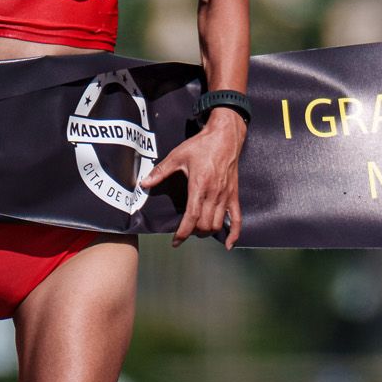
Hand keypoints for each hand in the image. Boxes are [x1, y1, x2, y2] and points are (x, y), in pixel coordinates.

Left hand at [141, 108, 245, 247]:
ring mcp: (226, 196)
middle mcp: (214, 193)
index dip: (183, 232)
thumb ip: (160, 172)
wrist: (225, 137)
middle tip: (184, 230)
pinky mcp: (234, 195)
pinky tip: (228, 245)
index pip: (192, 216)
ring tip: (197, 229)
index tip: (176, 241)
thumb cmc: (201, 145)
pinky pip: (237, 219)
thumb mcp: (177, 156)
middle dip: (193, 232)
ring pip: (217, 224)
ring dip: (207, 232)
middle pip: (205, 225)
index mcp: (199, 185)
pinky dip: (234, 234)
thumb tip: (144, 183)